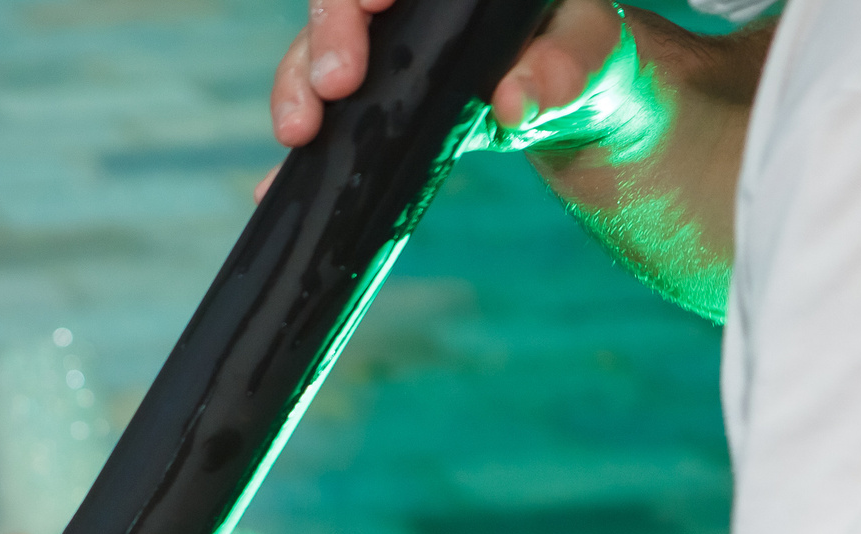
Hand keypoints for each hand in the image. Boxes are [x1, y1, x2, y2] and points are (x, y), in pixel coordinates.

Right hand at [269, 0, 623, 147]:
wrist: (573, 99)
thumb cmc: (583, 57)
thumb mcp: (587, 58)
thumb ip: (557, 71)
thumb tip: (513, 99)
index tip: (377, 5)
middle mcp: (406, 1)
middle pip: (341, 2)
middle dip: (325, 39)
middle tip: (335, 86)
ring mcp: (382, 47)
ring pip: (315, 54)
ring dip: (296, 90)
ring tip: (299, 134)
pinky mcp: (371, 96)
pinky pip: (322, 115)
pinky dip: (296, 153)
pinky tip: (273, 189)